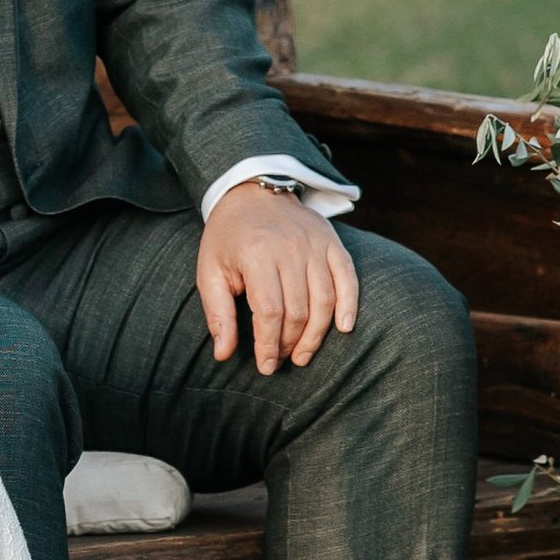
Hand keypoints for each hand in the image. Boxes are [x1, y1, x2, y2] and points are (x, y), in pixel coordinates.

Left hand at [196, 184, 357, 374]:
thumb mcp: (210, 272)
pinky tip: (344, 328)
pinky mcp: (331, 241)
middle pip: (299, 310)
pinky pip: (347, 277)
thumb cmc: (227, 238)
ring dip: (316, 334)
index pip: (270, 312)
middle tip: (283, 359)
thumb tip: (223, 355)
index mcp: (257, 254)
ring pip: (324, 300)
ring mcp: (314, 244)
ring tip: (304, 354)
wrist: (251, 193)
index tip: (266, 366)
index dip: (269, 345)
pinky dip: (349, 304)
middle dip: (291, 343)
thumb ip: (218, 314)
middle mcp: (290, 248)